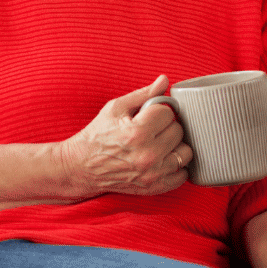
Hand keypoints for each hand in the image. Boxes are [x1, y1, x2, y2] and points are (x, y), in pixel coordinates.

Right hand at [61, 75, 192, 197]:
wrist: (81, 167)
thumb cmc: (98, 134)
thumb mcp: (116, 107)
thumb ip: (144, 94)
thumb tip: (165, 80)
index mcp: (138, 132)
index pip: (168, 112)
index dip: (159, 110)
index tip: (149, 115)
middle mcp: (147, 154)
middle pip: (178, 131)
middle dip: (167, 126)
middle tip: (152, 129)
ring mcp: (152, 174)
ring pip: (185, 152)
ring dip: (175, 145)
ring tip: (160, 143)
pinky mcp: (154, 187)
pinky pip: (182, 175)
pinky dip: (176, 166)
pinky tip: (164, 159)